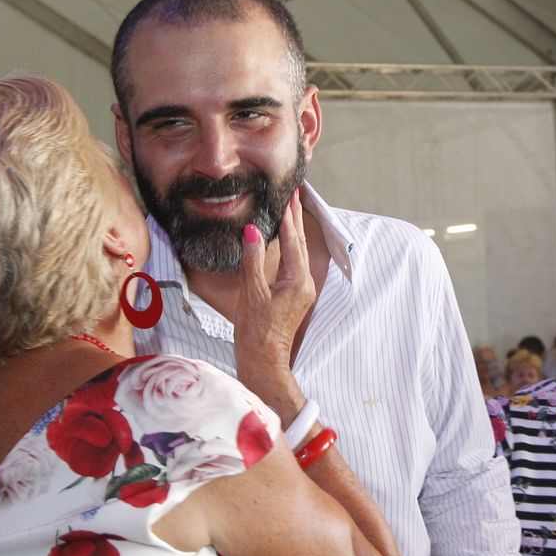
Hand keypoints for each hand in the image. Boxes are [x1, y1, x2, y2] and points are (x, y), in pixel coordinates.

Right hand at [234, 193, 314, 420]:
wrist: (263, 360)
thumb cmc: (256, 331)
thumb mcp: (252, 293)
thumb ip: (252, 260)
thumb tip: (253, 230)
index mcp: (297, 280)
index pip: (292, 241)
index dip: (288, 217)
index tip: (289, 196)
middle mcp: (304, 283)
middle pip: (299, 244)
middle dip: (295, 219)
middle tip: (294, 195)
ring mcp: (301, 290)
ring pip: (297, 254)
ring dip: (293, 232)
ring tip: (290, 211)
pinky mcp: (294, 296)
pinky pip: (293, 264)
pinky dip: (289, 247)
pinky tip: (283, 241)